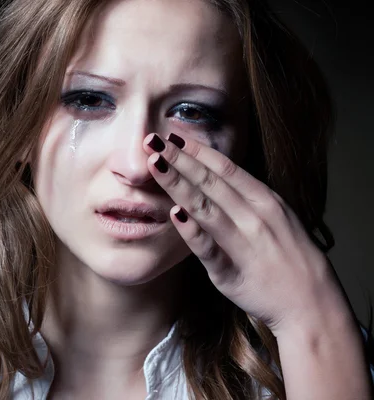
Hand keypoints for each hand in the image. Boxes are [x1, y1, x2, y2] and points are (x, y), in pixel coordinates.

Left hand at [143, 132, 349, 333]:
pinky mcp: (231, 272)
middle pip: (210, 181)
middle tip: (152, 140)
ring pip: (205, 207)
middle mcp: (255, 216)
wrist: (312, 304)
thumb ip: (246, 199)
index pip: (225, 168)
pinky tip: (175, 214)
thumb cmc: (290, 257)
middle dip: (179, 158)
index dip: (197, 150)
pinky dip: (192, 230)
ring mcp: (244, 243)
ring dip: (178, 183)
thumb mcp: (276, 217)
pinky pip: (208, 248)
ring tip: (155, 164)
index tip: (172, 135)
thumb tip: (215, 178)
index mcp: (264, 200)